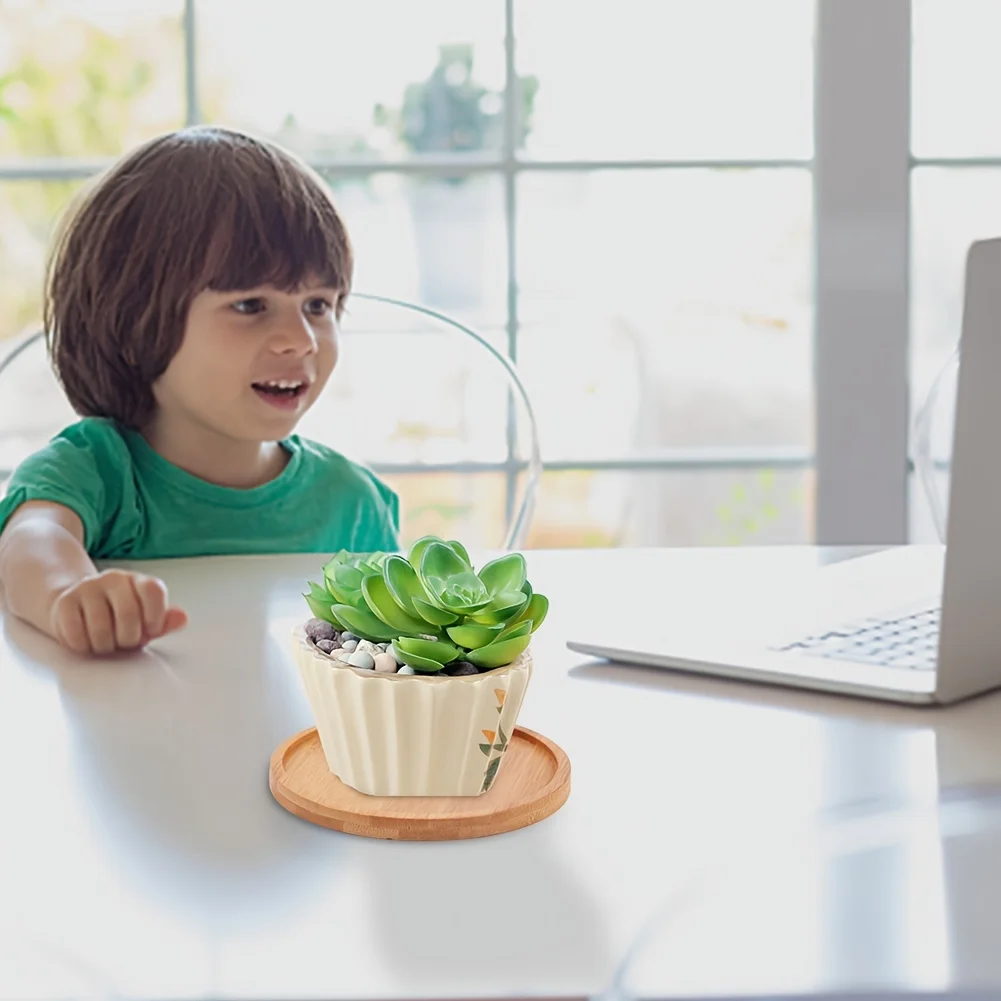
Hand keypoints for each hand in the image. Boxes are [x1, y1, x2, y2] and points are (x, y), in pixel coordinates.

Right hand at [49, 570, 187, 654]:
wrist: (77, 608)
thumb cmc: (118, 618)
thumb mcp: (145, 620)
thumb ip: (165, 622)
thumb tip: (182, 618)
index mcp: (138, 581)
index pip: (153, 591)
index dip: (155, 618)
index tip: (149, 629)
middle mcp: (113, 579)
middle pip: (128, 615)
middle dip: (128, 639)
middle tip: (124, 641)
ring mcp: (87, 588)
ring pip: (101, 629)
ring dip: (105, 646)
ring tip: (106, 642)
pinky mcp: (64, 603)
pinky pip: (76, 636)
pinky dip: (84, 647)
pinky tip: (87, 640)